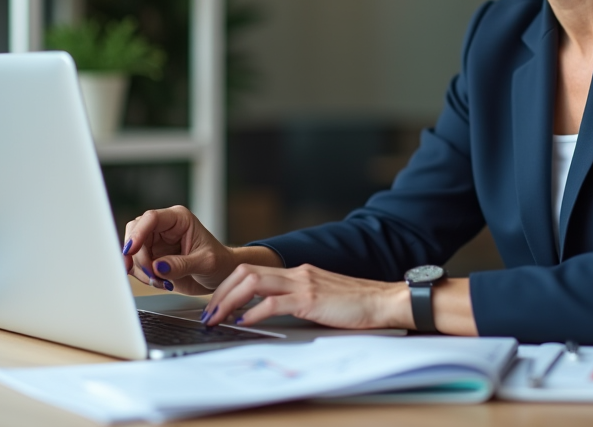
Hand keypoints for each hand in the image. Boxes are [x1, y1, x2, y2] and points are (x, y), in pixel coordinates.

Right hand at [122, 205, 240, 295]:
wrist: (220, 275)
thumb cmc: (219, 262)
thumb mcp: (205, 263)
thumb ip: (181, 265)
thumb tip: (157, 267)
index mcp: (179, 219)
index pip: (151, 218)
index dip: (138, 233)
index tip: (131, 250)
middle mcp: (164, 228)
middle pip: (135, 233)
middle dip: (139, 257)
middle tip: (153, 274)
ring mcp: (156, 242)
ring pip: (133, 252)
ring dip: (142, 270)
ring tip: (163, 281)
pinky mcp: (152, 257)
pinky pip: (136, 265)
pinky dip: (143, 276)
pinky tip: (160, 282)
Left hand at [200, 263, 411, 330]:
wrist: (384, 300)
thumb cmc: (357, 304)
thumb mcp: (321, 298)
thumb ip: (298, 300)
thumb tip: (271, 313)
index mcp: (298, 272)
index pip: (253, 270)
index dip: (229, 285)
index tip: (216, 303)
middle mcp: (297, 272)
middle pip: (246, 271)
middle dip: (221, 291)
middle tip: (208, 312)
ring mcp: (303, 283)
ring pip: (253, 282)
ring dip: (229, 300)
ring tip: (217, 318)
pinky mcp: (310, 298)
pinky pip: (273, 303)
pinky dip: (253, 313)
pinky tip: (244, 323)